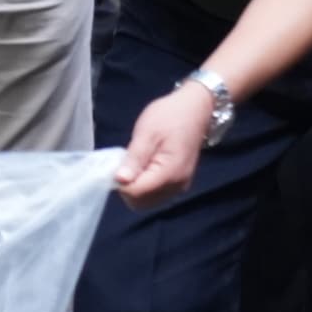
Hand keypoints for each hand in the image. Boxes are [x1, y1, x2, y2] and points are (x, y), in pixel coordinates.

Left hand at [112, 82, 213, 203]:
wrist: (195, 108)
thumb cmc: (170, 116)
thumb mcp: (147, 133)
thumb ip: (134, 159)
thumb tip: (119, 180)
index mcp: (170, 173)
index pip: (137, 193)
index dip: (121, 183)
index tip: (116, 165)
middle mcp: (177, 186)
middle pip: (142, 202)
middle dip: (127, 187)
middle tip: (125, 163)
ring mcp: (180, 186)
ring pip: (148, 201)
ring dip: (135, 187)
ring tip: (135, 163)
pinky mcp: (179, 183)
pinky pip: (156, 194)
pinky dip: (145, 185)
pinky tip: (143, 167)